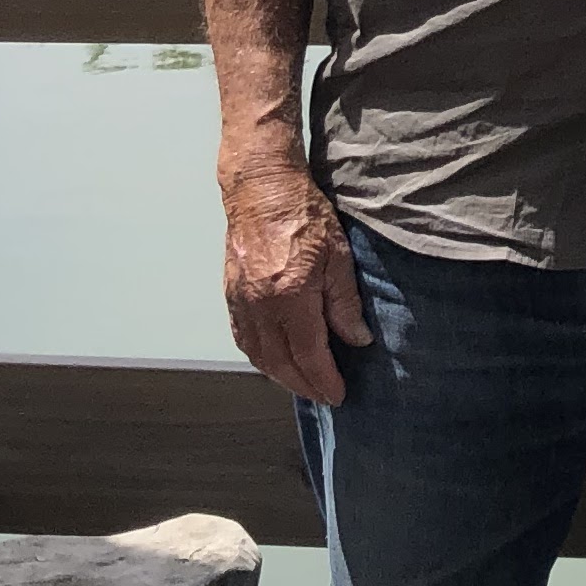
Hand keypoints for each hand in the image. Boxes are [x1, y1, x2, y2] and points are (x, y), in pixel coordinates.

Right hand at [222, 163, 371, 403]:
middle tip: (324, 396)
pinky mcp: (230, 295)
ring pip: (258, 355)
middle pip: (280, 363)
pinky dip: (259, 357)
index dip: (324, 380)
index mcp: (291, 296)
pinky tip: (274, 360)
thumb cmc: (303, 214)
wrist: (261, 188)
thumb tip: (356, 339)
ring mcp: (240, 301)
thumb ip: (345, 302)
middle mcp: (260, 305)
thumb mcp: (338, 255)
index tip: (338, 395)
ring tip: (302, 384)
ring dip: (280, 376)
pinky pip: (243, 338)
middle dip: (304, 386)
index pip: (308, 354)